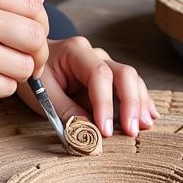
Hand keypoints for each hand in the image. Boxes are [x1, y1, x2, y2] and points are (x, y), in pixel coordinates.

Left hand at [16, 36, 157, 136]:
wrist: (32, 60)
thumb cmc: (36, 75)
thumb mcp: (42, 93)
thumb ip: (64, 110)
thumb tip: (89, 130)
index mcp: (75, 52)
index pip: (98, 75)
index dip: (105, 103)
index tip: (106, 130)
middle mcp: (95, 54)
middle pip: (123, 73)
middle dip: (130, 103)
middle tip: (132, 130)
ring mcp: (105, 63)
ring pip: (132, 79)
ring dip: (140, 103)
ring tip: (144, 126)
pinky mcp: (111, 76)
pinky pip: (131, 86)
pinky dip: (141, 100)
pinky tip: (149, 115)